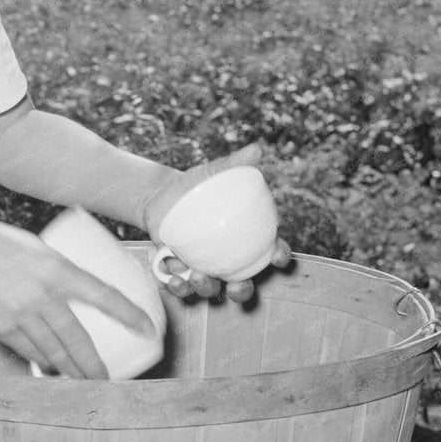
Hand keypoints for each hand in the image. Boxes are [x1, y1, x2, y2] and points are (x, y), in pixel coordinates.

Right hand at [0, 212, 156, 379]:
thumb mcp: (38, 248)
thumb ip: (59, 270)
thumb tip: (82, 291)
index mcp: (56, 269)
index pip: (103, 294)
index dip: (128, 314)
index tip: (148, 329)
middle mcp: (41, 295)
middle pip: (77, 341)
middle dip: (95, 367)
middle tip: (107, 380)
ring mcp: (20, 314)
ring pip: (53, 354)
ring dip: (71, 373)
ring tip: (84, 382)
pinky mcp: (1, 328)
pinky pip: (29, 352)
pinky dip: (43, 363)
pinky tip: (51, 369)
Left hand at [141, 144, 292, 303]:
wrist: (161, 194)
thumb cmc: (197, 185)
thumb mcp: (214, 173)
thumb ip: (235, 164)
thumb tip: (256, 149)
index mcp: (245, 240)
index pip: (271, 252)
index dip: (279, 258)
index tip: (278, 257)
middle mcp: (227, 261)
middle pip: (243, 285)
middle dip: (243, 292)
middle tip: (237, 287)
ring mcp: (203, 268)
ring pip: (211, 289)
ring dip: (206, 289)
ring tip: (197, 277)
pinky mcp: (179, 271)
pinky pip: (181, 287)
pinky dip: (178, 287)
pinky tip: (174, 279)